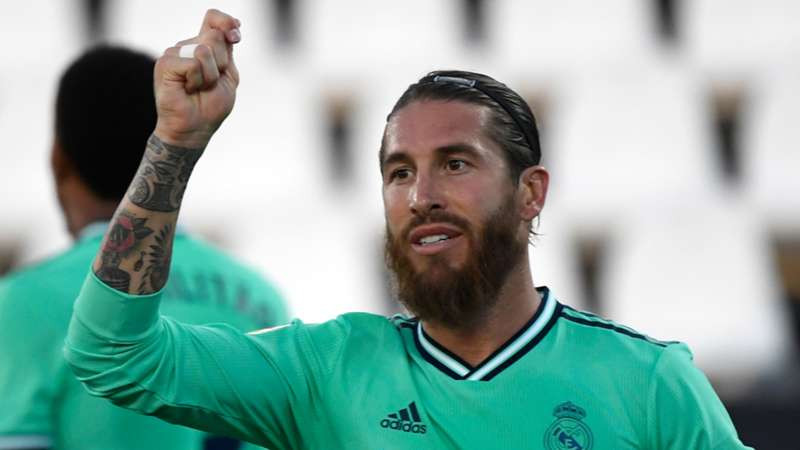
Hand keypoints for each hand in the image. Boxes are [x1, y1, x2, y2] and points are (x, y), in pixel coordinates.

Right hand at [153, 9, 241, 148]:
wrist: (195, 128)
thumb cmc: (210, 106)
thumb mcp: (229, 76)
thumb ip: (229, 50)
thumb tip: (233, 27)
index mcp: (204, 46)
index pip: (213, 19)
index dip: (225, 22)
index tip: (235, 35)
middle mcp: (187, 45)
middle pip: (215, 37)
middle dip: (221, 64)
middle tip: (210, 83)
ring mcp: (174, 53)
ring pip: (205, 50)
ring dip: (210, 76)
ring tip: (198, 88)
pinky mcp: (165, 63)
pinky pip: (193, 64)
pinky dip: (197, 81)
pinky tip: (187, 90)